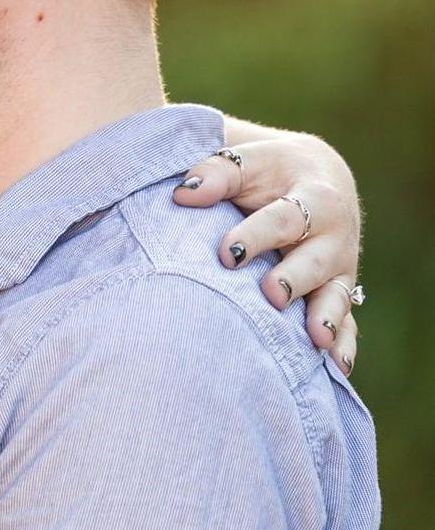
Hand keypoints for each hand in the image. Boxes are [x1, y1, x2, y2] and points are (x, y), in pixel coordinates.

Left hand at [173, 131, 361, 374]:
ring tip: (314, 339)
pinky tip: (335, 367)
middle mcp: (333, 234)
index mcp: (312, 196)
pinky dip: (343, 344)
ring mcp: (338, 267)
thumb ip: (217, 172)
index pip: (284, 217)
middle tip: (271, 295)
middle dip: (294, 279)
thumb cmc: (266, 173)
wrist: (316, 179)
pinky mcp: (337, 292)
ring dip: (325, 317)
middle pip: (315, 259)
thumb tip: (184, 194)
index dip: (257, 235)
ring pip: (335, 294)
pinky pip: (346, 322)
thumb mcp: (247, 162)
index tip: (226, 254)